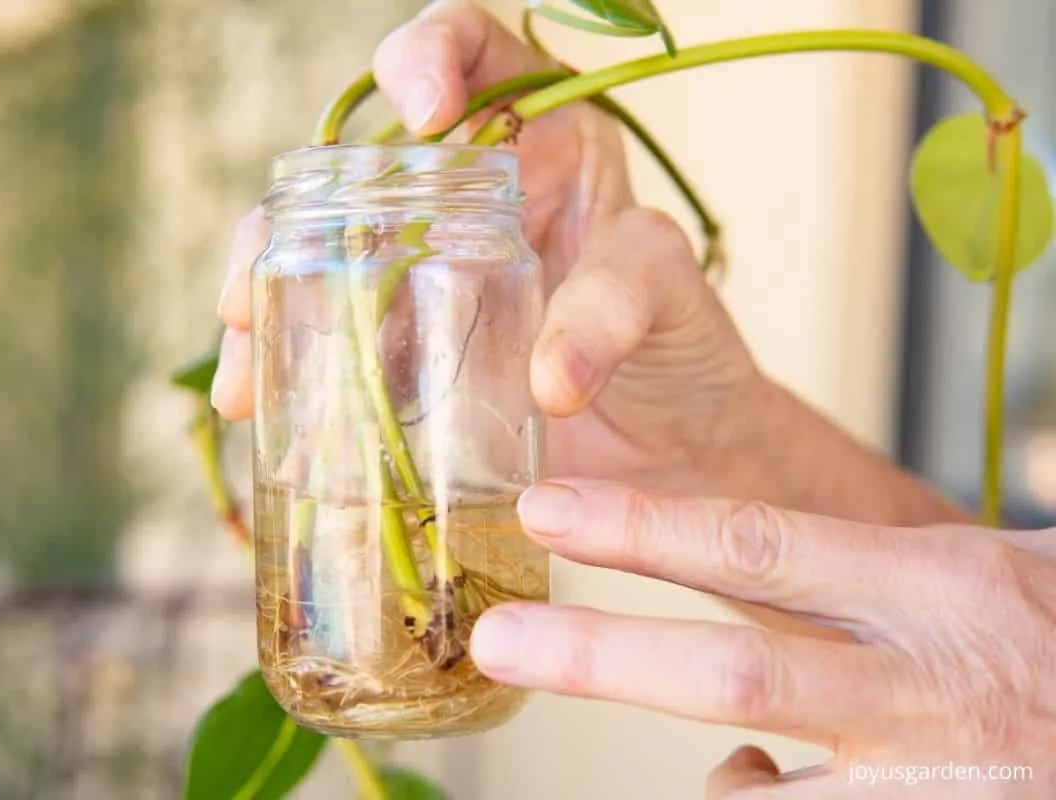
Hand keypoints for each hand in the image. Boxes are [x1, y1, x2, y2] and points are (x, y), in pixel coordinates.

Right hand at [212, 0, 766, 497]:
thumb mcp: (665, 297)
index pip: (467, 53)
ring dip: (264, 301)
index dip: (427, 56)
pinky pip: (331, 341)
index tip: (425, 110)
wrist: (676, 450)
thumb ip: (618, 306)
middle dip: (288, 220)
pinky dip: (288, 368)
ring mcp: (425, 276)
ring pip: (320, 259)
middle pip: (351, 170)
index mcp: (535, 138)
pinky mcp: (408, 353)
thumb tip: (545, 380)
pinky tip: (256, 403)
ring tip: (244, 368)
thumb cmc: (682, 347)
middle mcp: (464, 195)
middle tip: (256, 283)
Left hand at [468, 479, 1055, 797]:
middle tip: (496, 642)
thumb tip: (749, 565)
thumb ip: (873, 570)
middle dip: (604, 657)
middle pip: (738, 668)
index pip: (760, 544)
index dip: (643, 528)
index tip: (546, 510)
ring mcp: (930, 784)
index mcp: (934, 586)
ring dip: (708, 783)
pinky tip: (770, 785)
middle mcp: (925, 687)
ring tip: (699, 754)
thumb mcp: (993, 572)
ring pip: (763, 797)